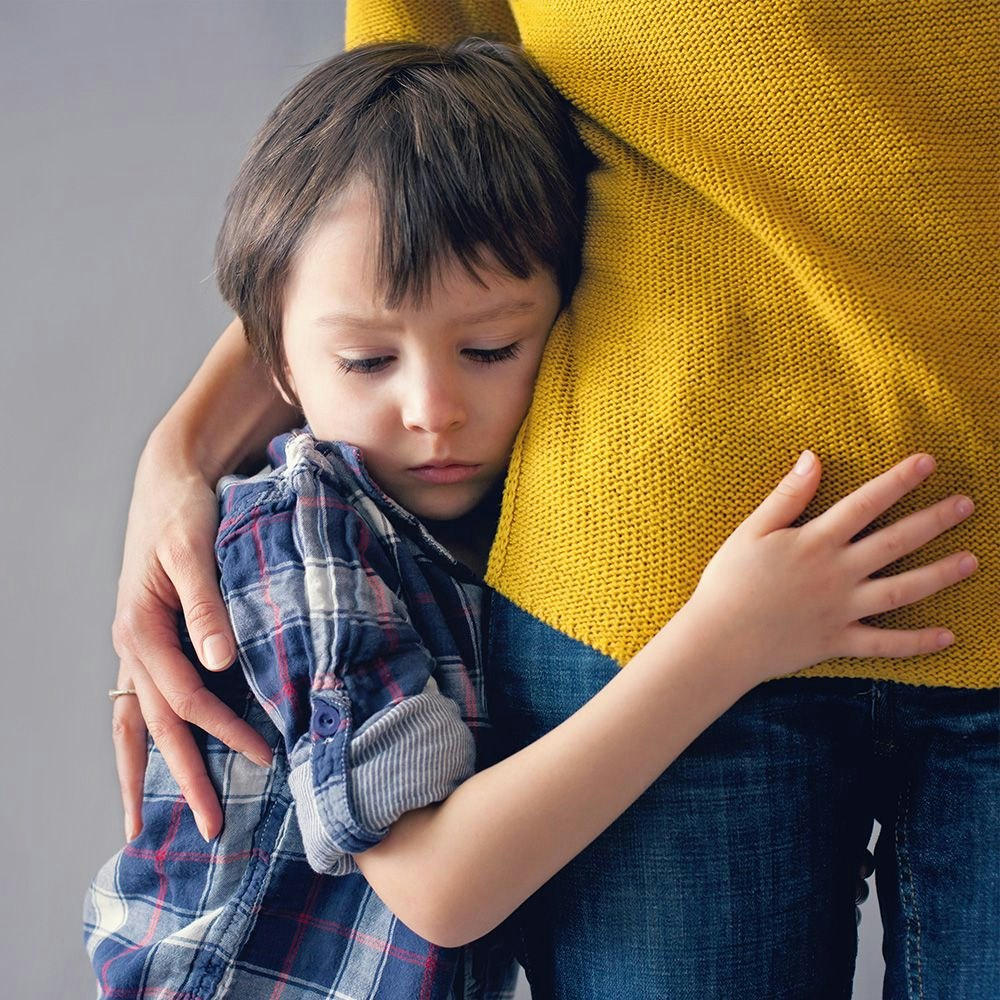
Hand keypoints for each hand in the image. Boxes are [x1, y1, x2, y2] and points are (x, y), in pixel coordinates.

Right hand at [111, 438, 271, 841]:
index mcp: (140, 628)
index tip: (264, 755)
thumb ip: (206, 604)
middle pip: (156, 726)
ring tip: (146, 824)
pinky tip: (153, 764)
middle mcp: (132, 645)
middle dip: (183, 778)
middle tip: (210, 830)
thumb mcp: (194, 549)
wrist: (168, 481)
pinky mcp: (150, 642)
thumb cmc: (184, 510)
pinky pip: (141, 702)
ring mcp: (137, 647)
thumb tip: (220, 662)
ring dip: (146, 772)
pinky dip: (145, 738)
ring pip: (135, 723)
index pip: (184, 697)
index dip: (223, 730)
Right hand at [685, 451, 976, 685]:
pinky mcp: (838, 641)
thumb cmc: (727, 582)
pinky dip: (917, 643)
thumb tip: (813, 457)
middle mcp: (837, 573)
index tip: (927, 461)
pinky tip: (947, 636)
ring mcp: (841, 609)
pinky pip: (885, 644)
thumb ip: (787, 496)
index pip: (865, 504)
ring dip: (940, 575)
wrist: (718, 641)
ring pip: (902, 590)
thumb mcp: (751, 531)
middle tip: (966, 504)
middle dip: (934, 520)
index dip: (897, 481)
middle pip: (895, 542)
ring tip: (971, 561)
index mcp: (815, 542)